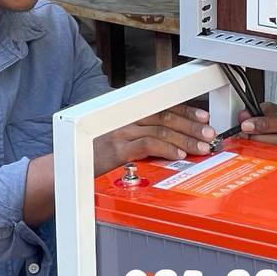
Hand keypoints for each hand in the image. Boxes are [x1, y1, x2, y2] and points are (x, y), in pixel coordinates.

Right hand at [93, 104, 215, 173]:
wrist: (67, 168)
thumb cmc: (93, 157)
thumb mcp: (119, 143)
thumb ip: (141, 138)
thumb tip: (171, 143)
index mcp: (127, 114)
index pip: (161, 108)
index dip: (185, 112)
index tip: (203, 118)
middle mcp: (124, 118)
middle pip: (165, 116)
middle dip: (191, 125)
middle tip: (209, 134)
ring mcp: (120, 132)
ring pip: (160, 129)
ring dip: (185, 139)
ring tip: (201, 147)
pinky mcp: (117, 149)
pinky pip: (147, 144)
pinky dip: (166, 149)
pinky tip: (179, 156)